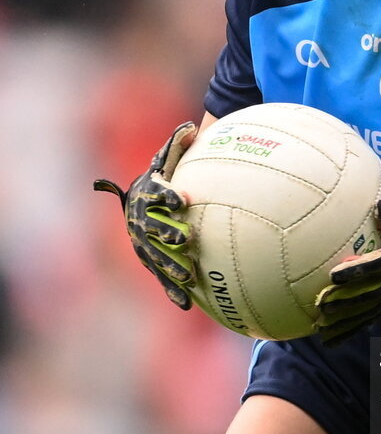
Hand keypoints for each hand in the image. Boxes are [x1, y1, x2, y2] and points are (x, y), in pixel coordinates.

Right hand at [94, 122, 196, 308]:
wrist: (136, 200)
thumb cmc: (158, 178)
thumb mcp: (164, 161)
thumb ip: (177, 146)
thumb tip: (191, 127)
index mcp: (146, 195)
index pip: (157, 194)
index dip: (169, 196)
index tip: (183, 199)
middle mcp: (141, 221)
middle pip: (153, 229)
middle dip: (168, 235)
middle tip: (186, 240)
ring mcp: (143, 242)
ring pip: (156, 257)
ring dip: (170, 268)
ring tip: (189, 277)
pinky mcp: (150, 260)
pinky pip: (161, 277)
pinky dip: (172, 291)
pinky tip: (188, 305)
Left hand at [314, 202, 380, 344]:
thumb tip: (378, 207)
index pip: (379, 266)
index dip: (358, 270)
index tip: (336, 274)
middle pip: (370, 295)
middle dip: (346, 302)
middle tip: (321, 306)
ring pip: (370, 313)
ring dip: (346, 323)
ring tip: (323, 332)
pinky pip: (374, 319)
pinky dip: (354, 329)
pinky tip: (335, 338)